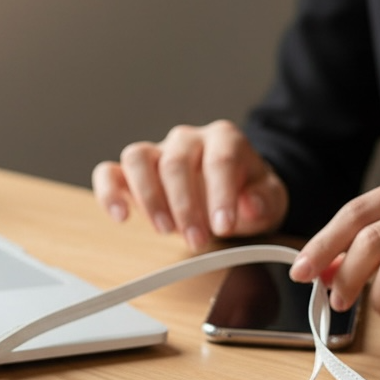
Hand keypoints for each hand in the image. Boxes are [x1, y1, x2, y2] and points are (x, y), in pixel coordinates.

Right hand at [91, 120, 288, 251]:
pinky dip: (109, 193)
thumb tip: (249, 204)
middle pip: (176, 161)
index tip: (224, 226)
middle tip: (197, 240)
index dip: (221, 193)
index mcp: (223, 139)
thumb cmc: (246, 195)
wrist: (229, 196)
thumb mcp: (270, 200)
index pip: (219, 159)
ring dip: (148, 198)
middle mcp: (186, 140)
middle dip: (185, 205)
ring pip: (138, 158)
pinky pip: (109, 172)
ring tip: (164, 230)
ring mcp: (157, 153)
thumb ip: (265, 201)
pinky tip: (121, 216)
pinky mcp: (131, 173)